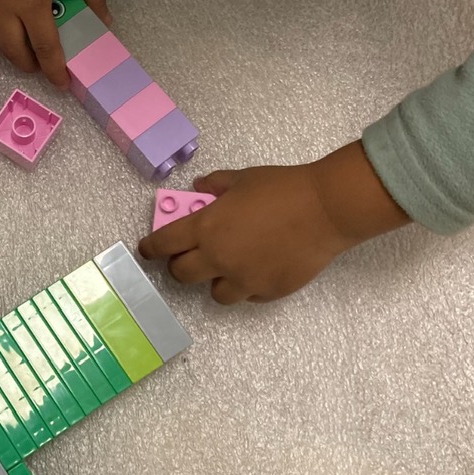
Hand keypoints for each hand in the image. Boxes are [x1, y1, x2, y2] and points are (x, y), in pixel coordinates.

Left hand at [138, 141, 409, 303]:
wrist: (325, 209)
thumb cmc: (282, 187)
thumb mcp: (242, 178)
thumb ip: (216, 185)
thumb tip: (200, 188)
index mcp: (206, 228)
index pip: (164, 244)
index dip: (151, 248)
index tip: (148, 250)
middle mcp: (218, 258)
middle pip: (182, 274)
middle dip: (180, 266)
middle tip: (188, 257)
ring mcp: (243, 279)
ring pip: (215, 294)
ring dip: (215, 281)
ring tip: (228, 267)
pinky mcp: (268, 292)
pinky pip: (247, 296)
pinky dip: (246, 286)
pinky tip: (258, 269)